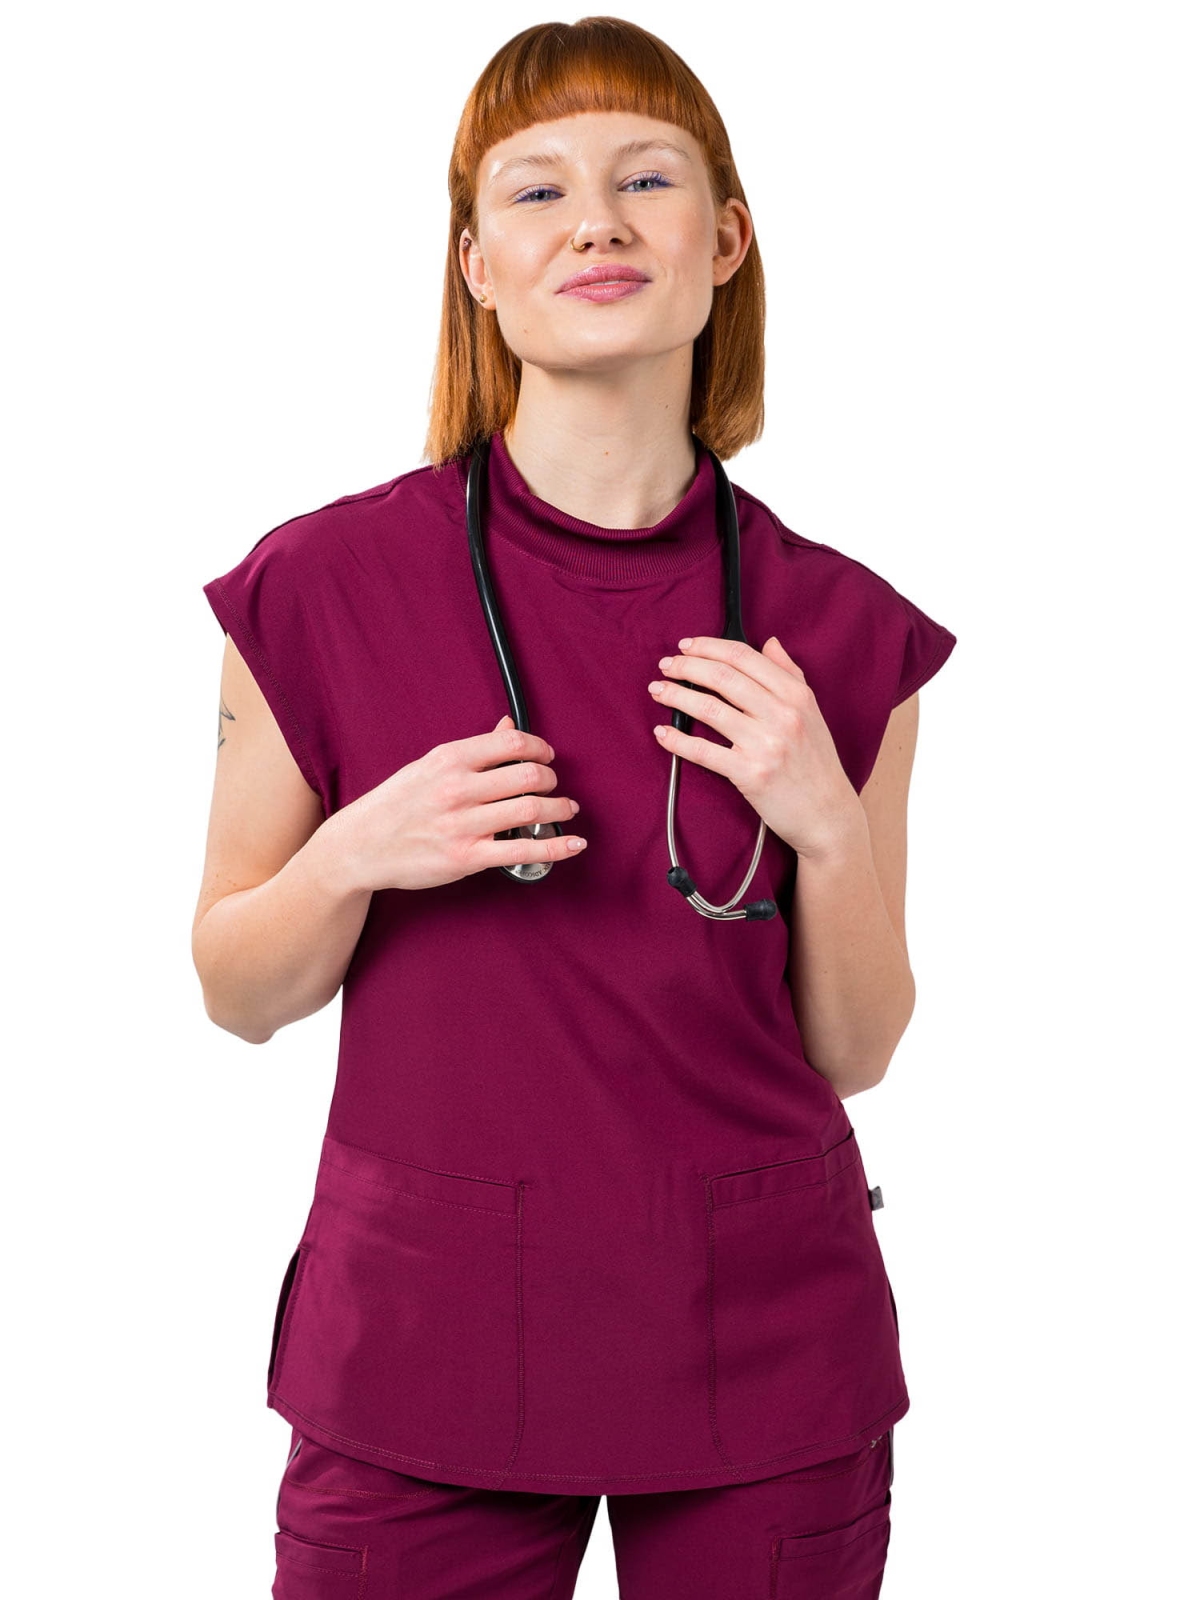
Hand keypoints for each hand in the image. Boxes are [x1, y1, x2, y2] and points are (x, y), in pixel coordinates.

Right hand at [333, 714, 585, 892]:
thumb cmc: (395, 805)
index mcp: (449, 760)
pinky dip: (556, 847)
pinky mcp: (467, 857)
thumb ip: (473, 749)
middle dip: (552, 780)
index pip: (512, 744)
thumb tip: (509, 726)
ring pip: (531, 811)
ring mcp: (463, 825)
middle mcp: (457, 789)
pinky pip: (523, 851)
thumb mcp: (429, 766)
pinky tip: (574, 844)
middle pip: (529, 777)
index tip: (547, 756)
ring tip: (567, 810)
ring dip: (560, 810)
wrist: (359, 846)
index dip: (540, 748)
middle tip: (554, 785)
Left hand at [647, 635, 860, 858]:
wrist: (827, 815)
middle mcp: (783, 715)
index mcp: (796, 695)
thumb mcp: (812, 712)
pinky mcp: (750, 774)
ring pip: (708, 708)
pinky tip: (663, 733)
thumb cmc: (816, 763)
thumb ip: (790, 674)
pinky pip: (704, 751)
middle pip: (722, 677)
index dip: (709, 646)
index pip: (744, 657)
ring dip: (676, 696)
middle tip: (666, 666)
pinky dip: (677, 740)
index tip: (687, 646)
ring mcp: (766, 744)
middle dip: (687, 667)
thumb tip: (769, 643)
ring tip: (658, 691)